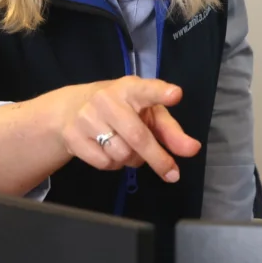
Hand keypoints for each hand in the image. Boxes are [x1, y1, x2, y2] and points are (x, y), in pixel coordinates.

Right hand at [59, 77, 201, 182]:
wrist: (69, 109)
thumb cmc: (121, 109)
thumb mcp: (148, 113)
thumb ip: (170, 131)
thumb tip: (192, 150)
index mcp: (130, 88)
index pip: (146, 89)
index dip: (160, 93)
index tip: (175, 95)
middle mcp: (106, 99)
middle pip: (138, 136)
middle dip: (158, 159)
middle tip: (173, 173)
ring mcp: (86, 117)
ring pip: (122, 154)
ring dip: (133, 160)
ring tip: (129, 149)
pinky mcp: (73, 137)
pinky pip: (104, 163)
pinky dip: (114, 165)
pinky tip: (110, 151)